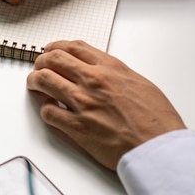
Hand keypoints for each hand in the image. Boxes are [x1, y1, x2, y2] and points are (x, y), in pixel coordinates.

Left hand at [26, 40, 185, 170]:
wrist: (159, 148)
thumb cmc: (156, 121)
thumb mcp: (140, 84)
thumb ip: (115, 74)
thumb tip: (100, 72)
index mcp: (110, 68)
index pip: (74, 47)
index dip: (56, 46)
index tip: (50, 50)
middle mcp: (93, 81)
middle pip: (53, 59)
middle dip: (41, 62)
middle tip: (38, 67)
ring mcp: (83, 103)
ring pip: (43, 81)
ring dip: (35, 81)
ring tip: (35, 85)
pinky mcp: (76, 126)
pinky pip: (48, 112)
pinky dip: (45, 109)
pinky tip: (50, 110)